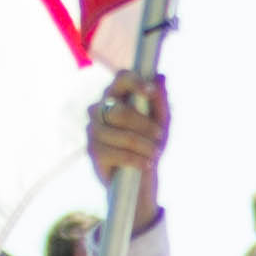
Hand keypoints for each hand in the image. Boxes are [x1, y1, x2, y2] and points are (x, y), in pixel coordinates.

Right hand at [88, 74, 170, 189]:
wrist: (141, 178)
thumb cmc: (150, 144)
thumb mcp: (162, 123)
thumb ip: (161, 102)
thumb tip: (160, 77)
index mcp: (116, 96)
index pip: (121, 78)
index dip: (135, 82)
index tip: (151, 92)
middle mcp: (99, 109)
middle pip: (120, 111)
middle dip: (145, 126)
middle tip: (161, 136)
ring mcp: (93, 130)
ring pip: (122, 135)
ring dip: (145, 146)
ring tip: (155, 154)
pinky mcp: (93, 152)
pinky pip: (117, 153)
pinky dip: (137, 159)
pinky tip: (147, 164)